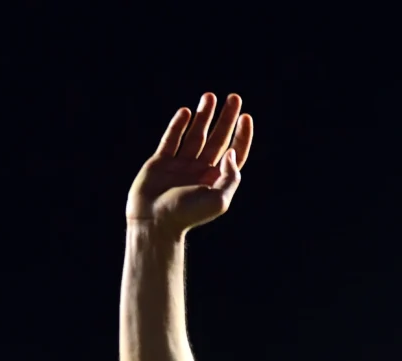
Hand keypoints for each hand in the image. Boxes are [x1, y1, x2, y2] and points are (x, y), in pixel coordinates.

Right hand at [126, 92, 253, 235]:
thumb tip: (232, 152)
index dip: (242, 136)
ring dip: (203, 116)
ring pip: (195, 135)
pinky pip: (171, 140)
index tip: (246, 117)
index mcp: (216, 180)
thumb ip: (231, 177)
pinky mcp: (160, 163)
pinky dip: (177, 125)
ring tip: (210, 96)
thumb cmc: (187, 215)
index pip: (235, 154)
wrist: (154, 222)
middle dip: (226, 118)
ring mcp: (180, 166)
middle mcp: (200, 171)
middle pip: (218, 139)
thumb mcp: (218, 199)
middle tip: (234, 97)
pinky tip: (185, 112)